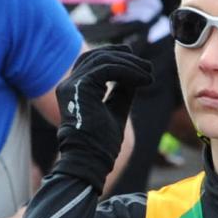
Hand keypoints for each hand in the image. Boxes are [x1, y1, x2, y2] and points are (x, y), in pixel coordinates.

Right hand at [53, 42, 155, 189]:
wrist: (90, 160)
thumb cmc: (101, 144)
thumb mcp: (115, 111)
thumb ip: (121, 92)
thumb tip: (135, 75)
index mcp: (72, 90)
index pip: (91, 62)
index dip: (114, 57)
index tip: (137, 64)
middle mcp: (68, 84)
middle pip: (96, 56)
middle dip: (124, 56)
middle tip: (147, 66)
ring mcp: (72, 84)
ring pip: (104, 60)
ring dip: (130, 64)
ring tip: (149, 73)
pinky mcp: (81, 86)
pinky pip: (108, 69)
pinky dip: (129, 71)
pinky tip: (144, 79)